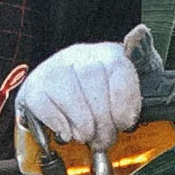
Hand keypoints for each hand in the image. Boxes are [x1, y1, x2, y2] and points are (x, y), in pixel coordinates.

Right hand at [16, 37, 145, 161]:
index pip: (118, 66)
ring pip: (67, 87)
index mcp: (110, 55)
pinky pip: (43, 102)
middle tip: (104, 139)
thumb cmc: (101, 104)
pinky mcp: (34, 87)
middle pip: (92, 77)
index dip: (123, 100)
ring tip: (85, 136)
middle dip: (101, 117)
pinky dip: (58, 122)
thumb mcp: (129, 93)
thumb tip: (141, 34)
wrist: (62, 103)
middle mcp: (80, 55)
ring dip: (80, 121)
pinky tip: (66, 132)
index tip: (124, 123)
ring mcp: (54, 68)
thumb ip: (139, 82)